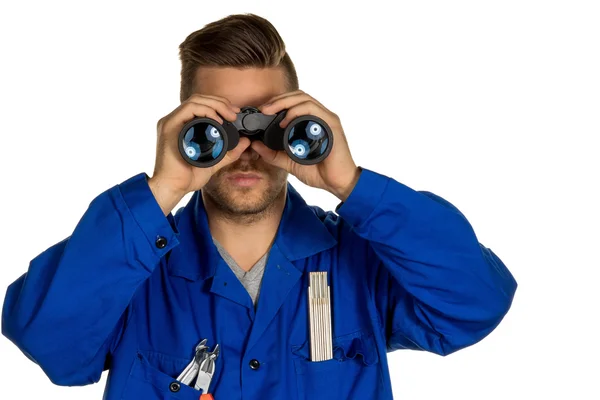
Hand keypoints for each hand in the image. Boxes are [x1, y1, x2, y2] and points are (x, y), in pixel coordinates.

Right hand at [149, 94, 250, 214]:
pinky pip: (188, 109)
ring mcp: (171, 122)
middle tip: (235, 113)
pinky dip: (205, 111)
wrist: (174, 187)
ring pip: (195, 100)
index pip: (202, 105)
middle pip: (200, 99)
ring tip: (229, 115)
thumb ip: (230, 152)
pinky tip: (217, 120)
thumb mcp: (215, 161)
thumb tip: (246, 141)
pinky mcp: (169, 126)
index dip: (220, 105)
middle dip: (220, 103)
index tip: (235, 113)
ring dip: (215, 105)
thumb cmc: (188, 176)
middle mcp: (176, 120)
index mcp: (184, 125)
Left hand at [250, 90, 360, 200]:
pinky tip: (284, 122)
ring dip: (284, 102)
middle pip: (297, 96)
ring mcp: (326, 118)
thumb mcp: (289, 162)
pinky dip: (296, 112)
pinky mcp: (331, 123)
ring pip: (304, 98)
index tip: (262, 111)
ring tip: (269, 111)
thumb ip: (273, 154)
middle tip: (262, 109)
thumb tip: (255, 145)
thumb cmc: (319, 172)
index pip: (294, 102)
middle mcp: (320, 117)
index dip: (277, 102)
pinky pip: (312, 109)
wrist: (337, 183)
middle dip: (277, 99)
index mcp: (312, 122)